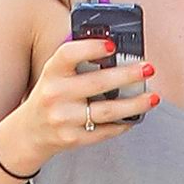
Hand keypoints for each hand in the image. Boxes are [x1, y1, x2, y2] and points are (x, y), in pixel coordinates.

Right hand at [6, 38, 157, 167]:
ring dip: (135, 104)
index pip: (69, 55)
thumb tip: (114, 50)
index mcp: (52, 73)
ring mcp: (64, 119)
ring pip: (108, 111)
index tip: (112, 45)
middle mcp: (55, 94)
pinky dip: (124, 123)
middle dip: (127, 75)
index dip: (91, 48)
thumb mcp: (55, 75)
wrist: (30, 132)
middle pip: (97, 83)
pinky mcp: (74, 138)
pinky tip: (135, 116)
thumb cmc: (50, 96)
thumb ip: (78, 63)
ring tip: (153, 97)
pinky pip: (106, 131)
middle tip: (148, 68)